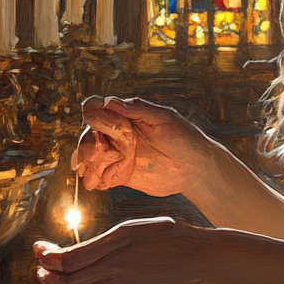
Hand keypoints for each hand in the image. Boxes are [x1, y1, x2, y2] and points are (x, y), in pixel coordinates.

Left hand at [34, 218, 209, 283]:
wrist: (203, 262)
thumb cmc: (168, 236)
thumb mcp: (131, 229)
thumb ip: (94, 245)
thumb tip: (59, 258)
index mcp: (113, 258)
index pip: (63, 266)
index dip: (45, 258)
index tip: (39, 249)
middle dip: (49, 276)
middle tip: (43, 266)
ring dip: (82, 280)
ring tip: (97, 263)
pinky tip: (130, 275)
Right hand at [73, 96, 207, 196]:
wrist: (197, 169)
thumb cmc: (185, 138)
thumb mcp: (165, 119)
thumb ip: (138, 110)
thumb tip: (110, 101)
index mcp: (128, 116)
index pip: (98, 109)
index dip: (92, 113)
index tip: (95, 121)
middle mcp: (119, 133)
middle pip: (89, 133)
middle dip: (87, 142)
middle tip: (96, 151)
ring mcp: (119, 154)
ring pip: (90, 155)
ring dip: (86, 161)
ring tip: (90, 170)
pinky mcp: (120, 174)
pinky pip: (100, 175)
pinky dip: (94, 177)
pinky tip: (97, 182)